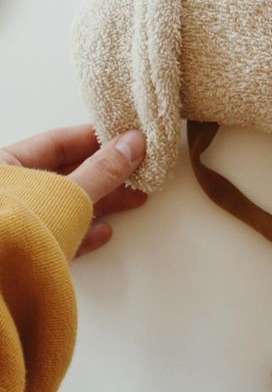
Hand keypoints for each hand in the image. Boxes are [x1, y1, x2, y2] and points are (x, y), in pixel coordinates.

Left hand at [0, 124, 146, 256]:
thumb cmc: (14, 232)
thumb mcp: (66, 194)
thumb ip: (102, 170)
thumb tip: (134, 143)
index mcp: (2, 166)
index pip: (56, 143)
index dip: (94, 139)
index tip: (126, 138)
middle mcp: (6, 193)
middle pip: (64, 175)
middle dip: (106, 174)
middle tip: (138, 168)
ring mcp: (14, 225)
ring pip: (64, 206)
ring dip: (102, 202)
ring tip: (135, 197)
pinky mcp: (22, 254)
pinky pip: (57, 235)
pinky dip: (82, 232)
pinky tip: (104, 232)